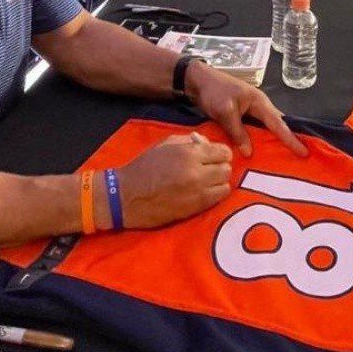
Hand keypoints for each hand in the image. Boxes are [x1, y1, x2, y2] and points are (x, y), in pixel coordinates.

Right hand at [116, 135, 232, 228]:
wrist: (125, 196)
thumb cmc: (144, 166)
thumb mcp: (165, 144)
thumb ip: (190, 142)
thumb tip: (208, 144)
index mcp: (189, 153)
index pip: (223, 152)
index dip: (220, 153)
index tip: (213, 155)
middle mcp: (197, 173)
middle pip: (227, 169)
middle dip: (220, 167)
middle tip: (209, 168)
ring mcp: (198, 193)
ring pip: (226, 185)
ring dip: (219, 182)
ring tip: (208, 181)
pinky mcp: (195, 209)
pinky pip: (218, 200)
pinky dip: (215, 194)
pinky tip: (204, 191)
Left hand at [186, 61, 307, 157]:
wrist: (198, 80)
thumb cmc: (214, 91)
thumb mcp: (225, 112)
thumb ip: (237, 132)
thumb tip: (249, 152)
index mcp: (259, 102)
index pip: (278, 123)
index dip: (291, 139)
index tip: (303, 152)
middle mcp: (259, 105)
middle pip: (277, 125)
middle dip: (288, 139)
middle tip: (299, 156)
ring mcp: (251, 109)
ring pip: (266, 127)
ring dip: (273, 140)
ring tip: (283, 157)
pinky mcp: (242, 114)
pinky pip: (256, 128)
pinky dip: (259, 138)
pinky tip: (258, 150)